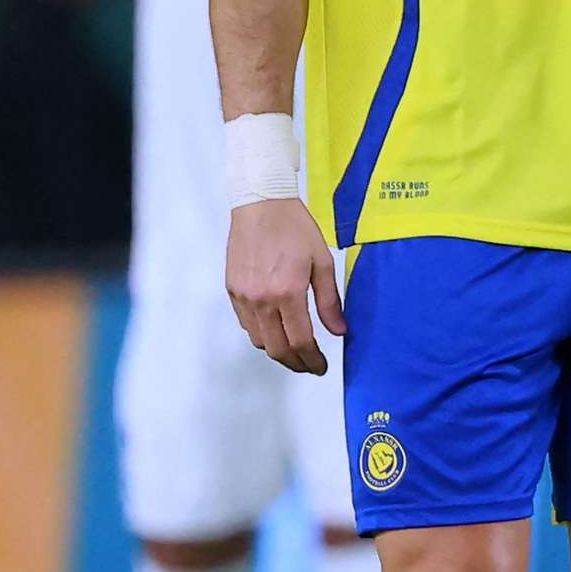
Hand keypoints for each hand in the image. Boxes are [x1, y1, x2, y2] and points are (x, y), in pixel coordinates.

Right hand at [228, 197, 343, 372]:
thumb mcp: (322, 262)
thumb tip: (339, 330)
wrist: (260, 204)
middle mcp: (261, 298)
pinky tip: (276, 328)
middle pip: (277, 349)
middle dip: (296, 363)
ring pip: (259, 340)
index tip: (321, 367)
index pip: (300, 341)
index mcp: (287, 292)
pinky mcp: (232, 290)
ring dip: (278, 350)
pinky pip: (246, 323)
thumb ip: (329, 301)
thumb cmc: (294, 228)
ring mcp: (243, 296)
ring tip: (295, 349)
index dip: (312, 360)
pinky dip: (262, 333)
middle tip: (310, 366)